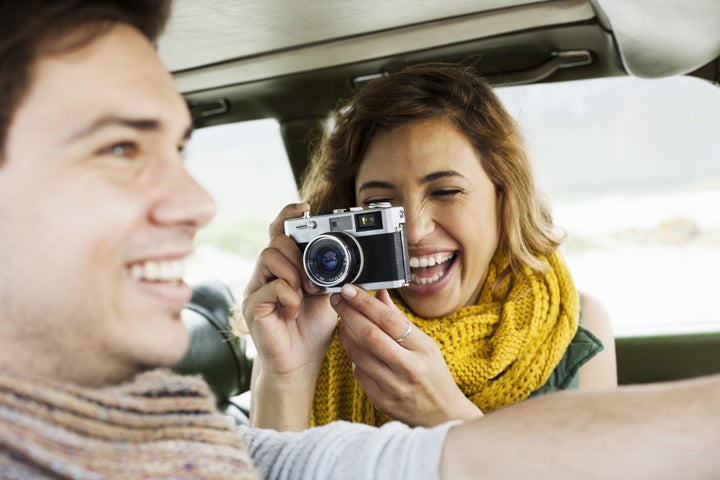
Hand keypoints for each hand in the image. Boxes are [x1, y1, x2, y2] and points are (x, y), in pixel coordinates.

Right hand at [242, 203, 337, 428]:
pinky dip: (288, 296)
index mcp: (285, 266)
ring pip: (269, 256)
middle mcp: (266, 274)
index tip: (305, 207)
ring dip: (294, 272)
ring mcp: (256, 288)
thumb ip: (330, 274)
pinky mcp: (252, 306)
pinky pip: (269, 287)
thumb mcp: (328, 295)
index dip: (288, 215)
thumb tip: (348, 257)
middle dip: (298, 254)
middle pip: (275, 240)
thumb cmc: (311, 330)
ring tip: (305, 293)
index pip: (279, 231)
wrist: (300, 364)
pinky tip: (294, 311)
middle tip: (313, 280)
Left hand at [331, 284, 482, 426]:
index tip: (349, 290)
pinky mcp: (383, 402)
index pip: (389, 320)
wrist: (443, 415)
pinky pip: (359, 374)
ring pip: (359, 355)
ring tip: (342, 322)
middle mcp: (409, 368)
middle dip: (348, 314)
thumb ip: (399, 320)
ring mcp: (394, 387)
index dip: (365, 303)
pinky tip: (353, 349)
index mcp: (423, 349)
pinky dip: (353, 358)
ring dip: (345, 335)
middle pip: (370, 335)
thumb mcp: (425, 345)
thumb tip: (379, 294)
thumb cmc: (434, 375)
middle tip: (337, 300)